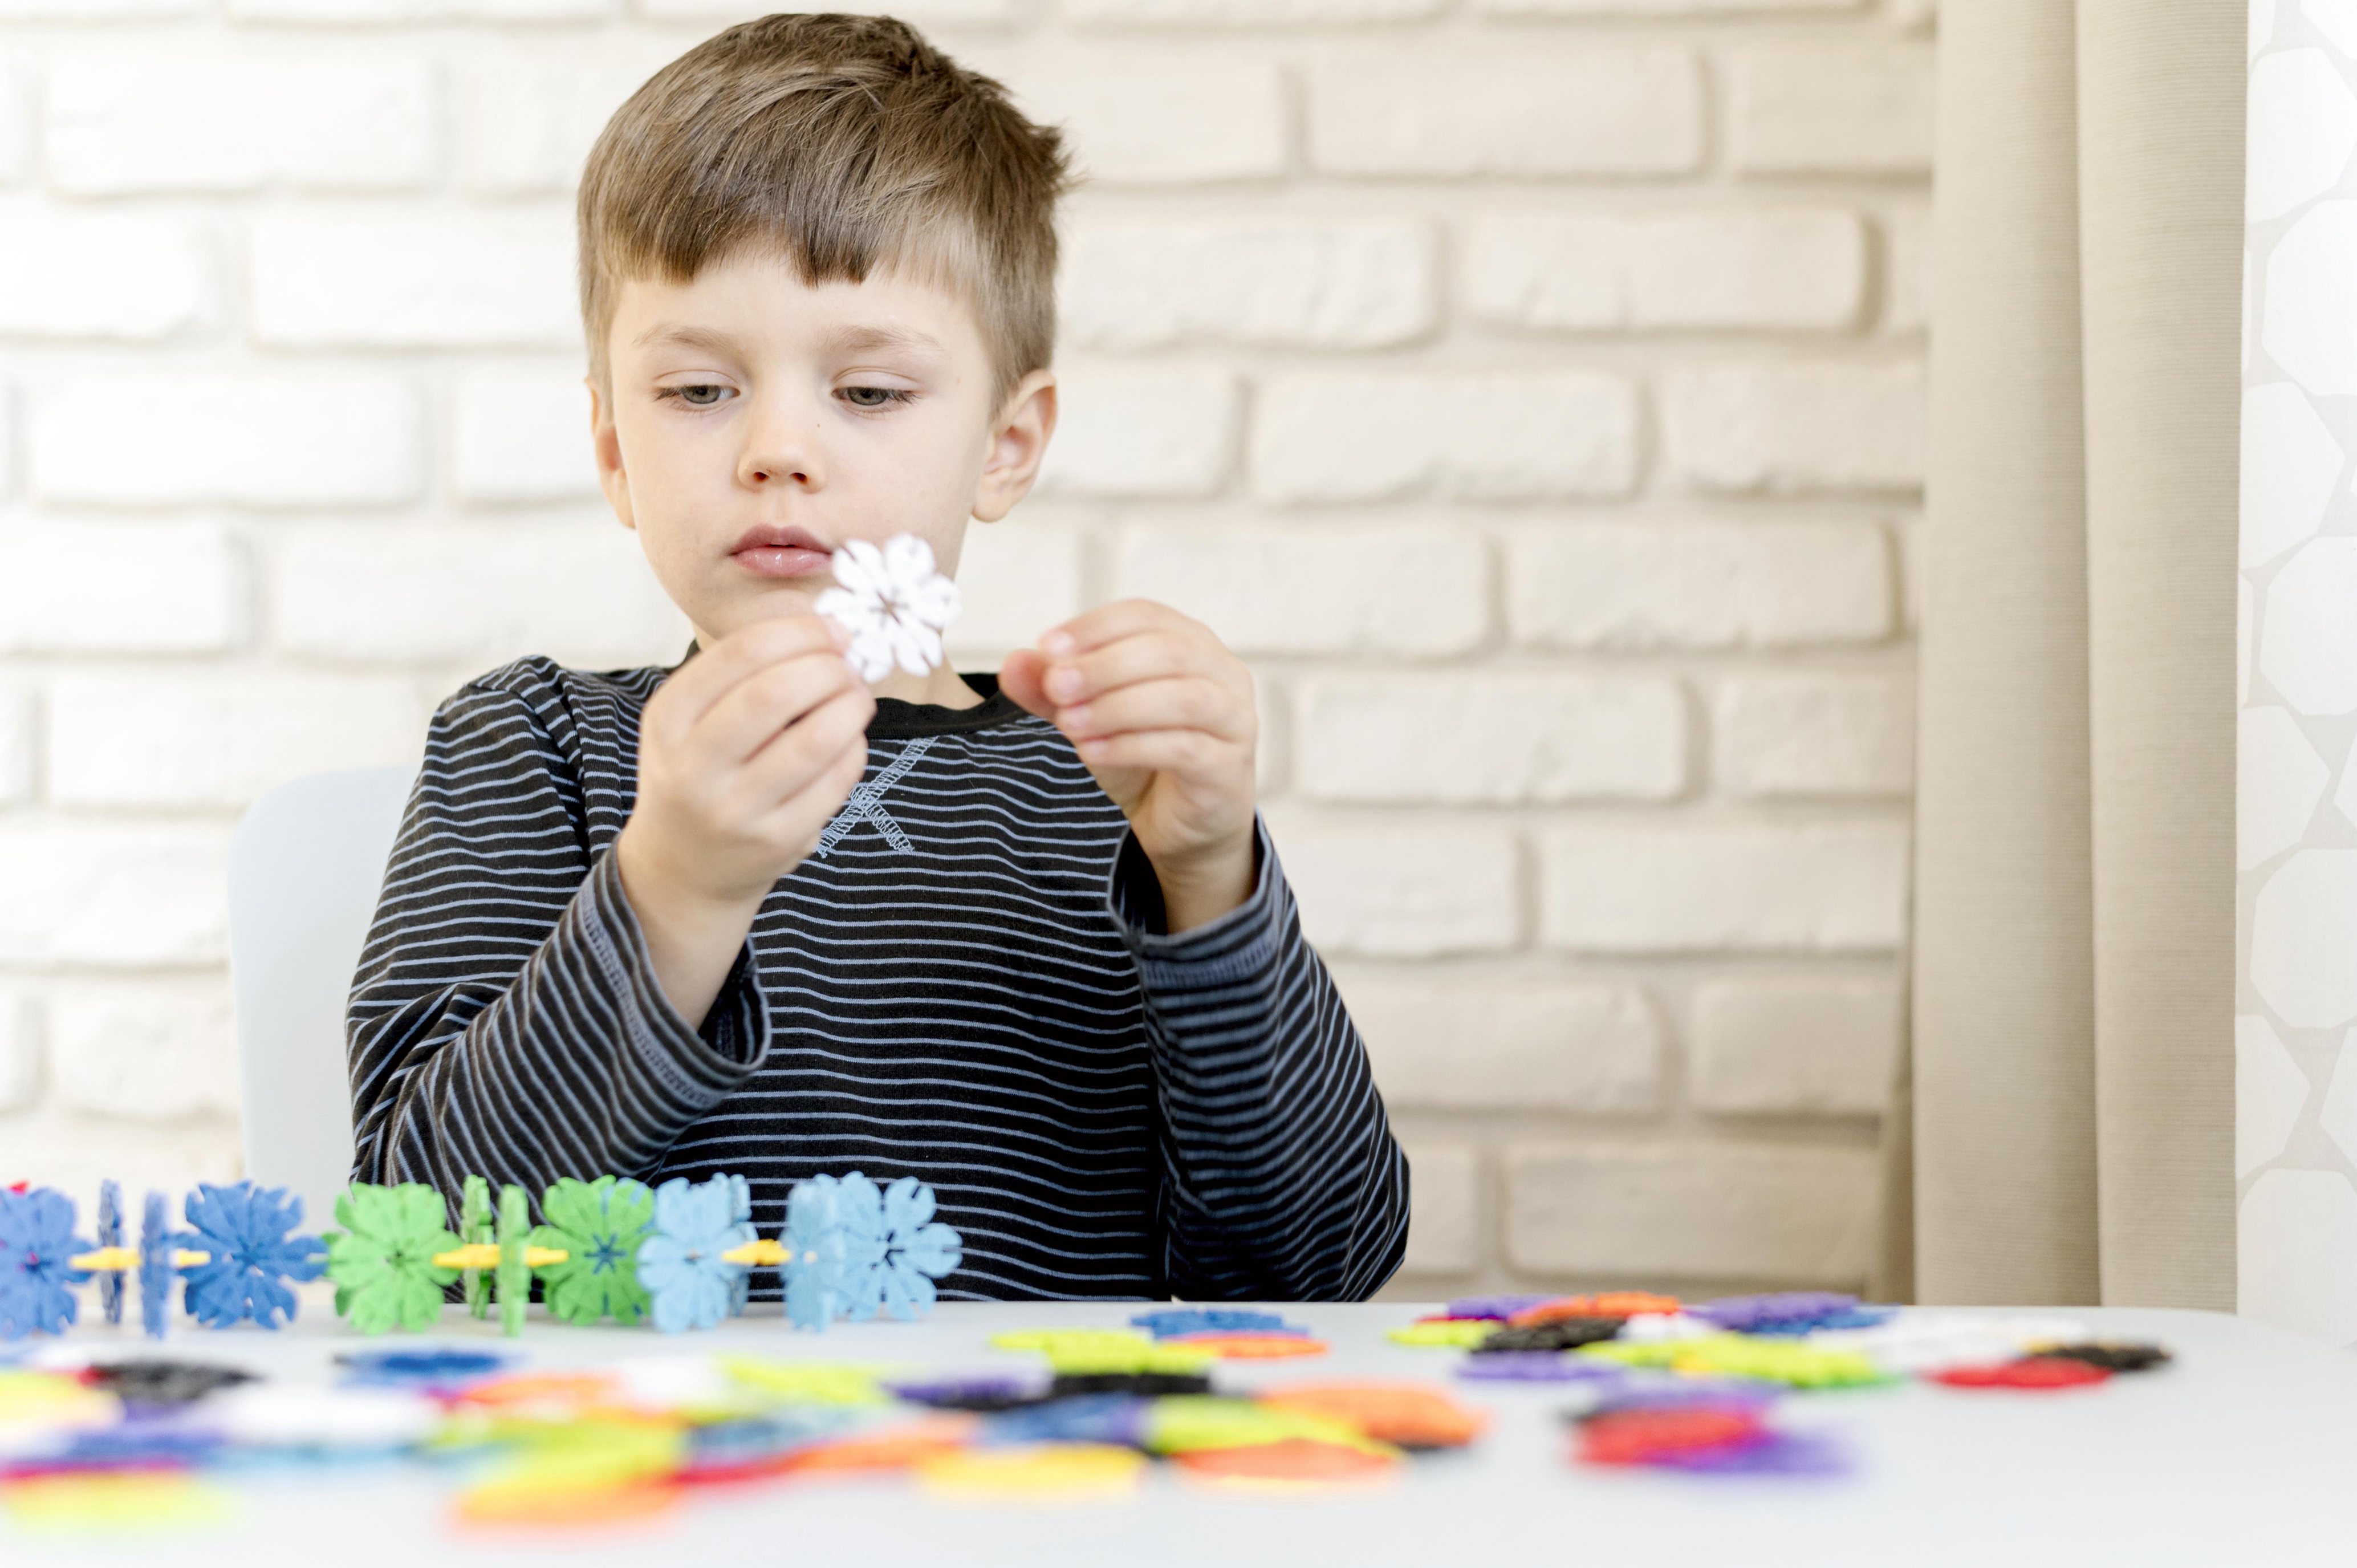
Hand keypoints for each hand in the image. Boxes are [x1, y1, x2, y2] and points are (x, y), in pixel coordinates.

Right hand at [616, 615, 873, 1023]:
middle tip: (848, 664)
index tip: (833, 629)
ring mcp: (735, 810)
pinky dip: (854, 749)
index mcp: (669, 719)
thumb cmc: (699, 772)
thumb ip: (742, 672)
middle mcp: (693, 766)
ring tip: (858, 696)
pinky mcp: (776, 841)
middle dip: (828, 667)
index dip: (798, 634)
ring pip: (815, 742)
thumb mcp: (690, 719)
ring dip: (851, 706)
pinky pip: (834, 783)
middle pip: (775, 694)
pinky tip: (851, 739)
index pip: (739, 655)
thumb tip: (822, 627)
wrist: (684, 865)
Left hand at [1001, 600, 1257, 932]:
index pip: (1144, 615)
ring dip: (1118, 706)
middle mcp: (1222, 672)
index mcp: (1189, 642)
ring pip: (1183, 698)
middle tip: (1055, 686)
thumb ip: (1052, 690)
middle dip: (1104, 665)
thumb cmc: (1142, 756)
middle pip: (1168, 649)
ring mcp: (1233, 719)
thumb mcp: (1088, 717)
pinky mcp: (1229, 767)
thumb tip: (1015, 661)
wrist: (1181, 824)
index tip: (1047, 646)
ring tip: (1069, 724)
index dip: (1095, 627)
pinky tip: (1092, 752)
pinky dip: (1132, 746)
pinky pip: (1185, 748)